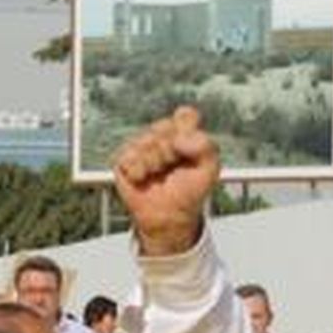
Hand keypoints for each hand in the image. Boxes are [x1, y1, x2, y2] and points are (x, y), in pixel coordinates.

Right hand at [113, 106, 219, 256]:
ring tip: (158, 175)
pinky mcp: (123, 159)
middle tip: (174, 167)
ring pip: (146, 141)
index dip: (187, 131)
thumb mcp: (209, 170)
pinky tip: (143, 179)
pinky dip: (139, 170)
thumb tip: (178, 139)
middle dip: (172, 152)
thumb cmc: (189, 192)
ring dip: (155, 163)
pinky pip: (129, 156)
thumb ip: (206, 147)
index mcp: (183, 132)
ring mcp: (140, 145)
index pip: (185, 115)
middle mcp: (160, 134)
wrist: (169, 216)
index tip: (188, 150)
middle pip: (165, 128)